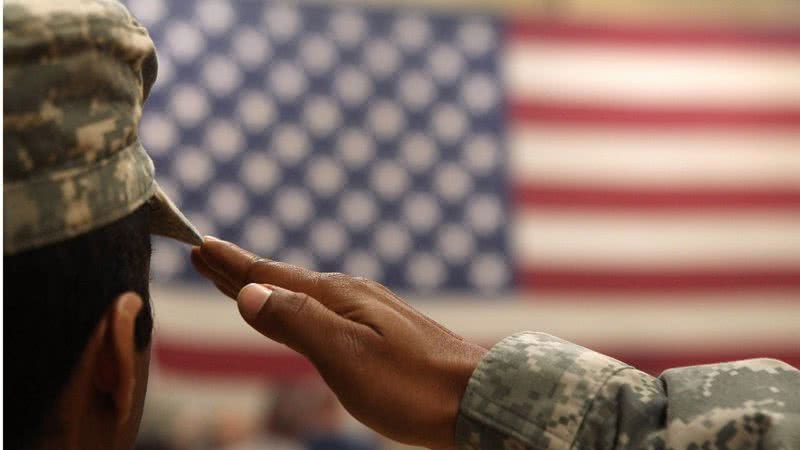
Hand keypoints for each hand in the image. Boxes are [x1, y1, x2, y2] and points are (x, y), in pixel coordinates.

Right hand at [191, 237, 486, 448]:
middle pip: (283, 279)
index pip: (271, 276)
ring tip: (241, 280)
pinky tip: (302, 310)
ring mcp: (367, 311)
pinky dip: (296, 305)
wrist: (476, 398)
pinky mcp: (380, 330)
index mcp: (336, 298)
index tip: (200, 245)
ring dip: (267, 285)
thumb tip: (251, 292)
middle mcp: (349, 296)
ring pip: (302, 293)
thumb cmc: (412, 384)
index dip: (232, 265)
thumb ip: (298, 322)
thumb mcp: (346, 355)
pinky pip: (322, 309)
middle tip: (206, 254)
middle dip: (241, 270)